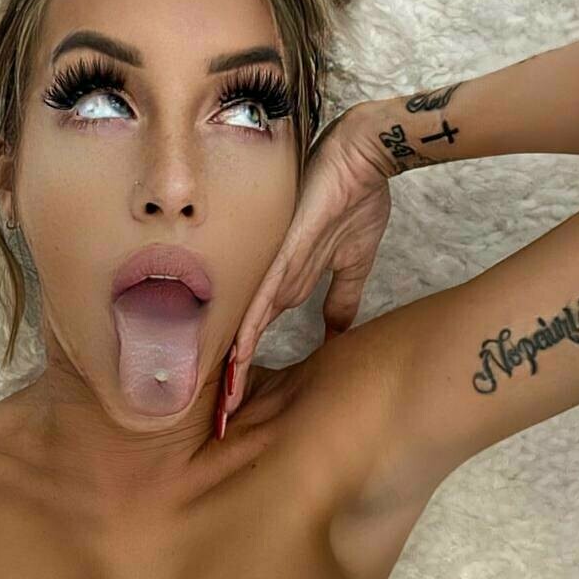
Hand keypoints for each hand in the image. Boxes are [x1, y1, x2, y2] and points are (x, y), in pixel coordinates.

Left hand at [225, 100, 393, 415]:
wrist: (363, 155)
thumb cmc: (354, 197)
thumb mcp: (352, 259)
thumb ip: (342, 296)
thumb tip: (341, 332)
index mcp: (284, 281)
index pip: (254, 335)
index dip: (243, 371)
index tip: (236, 408)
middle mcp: (271, 279)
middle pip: (241, 339)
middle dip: (228, 382)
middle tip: (214, 423)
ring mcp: (272, 267)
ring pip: (243, 326)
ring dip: (232, 368)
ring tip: (219, 408)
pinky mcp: (283, 255)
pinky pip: (260, 300)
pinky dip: (247, 332)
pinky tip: (233, 361)